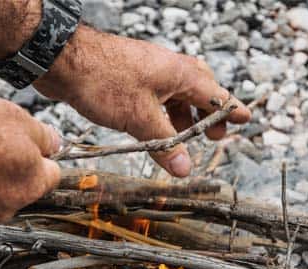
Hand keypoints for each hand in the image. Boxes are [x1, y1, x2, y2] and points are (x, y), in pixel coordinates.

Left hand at [34, 25, 250, 177]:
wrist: (62, 59)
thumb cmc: (103, 79)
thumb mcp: (140, 118)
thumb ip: (165, 144)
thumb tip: (186, 169)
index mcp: (180, 74)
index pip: (216, 94)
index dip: (230, 110)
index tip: (245, 119)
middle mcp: (168, 70)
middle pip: (199, 92)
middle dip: (206, 116)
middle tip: (212, 137)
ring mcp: (149, 73)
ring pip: (175, 97)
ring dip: (181, 120)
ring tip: (181, 141)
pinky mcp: (130, 79)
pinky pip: (155, 99)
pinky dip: (161, 116)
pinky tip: (153, 130)